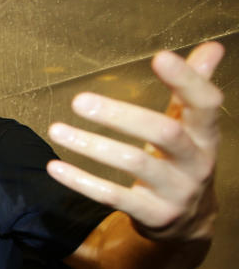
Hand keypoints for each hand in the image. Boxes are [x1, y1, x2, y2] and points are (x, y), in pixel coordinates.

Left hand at [47, 42, 224, 242]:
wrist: (189, 221)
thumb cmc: (182, 160)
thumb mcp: (192, 127)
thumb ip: (194, 88)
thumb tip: (212, 47)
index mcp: (206, 136)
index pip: (205, 104)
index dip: (187, 81)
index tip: (160, 57)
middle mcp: (196, 163)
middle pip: (165, 133)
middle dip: (121, 115)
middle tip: (79, 101)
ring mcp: (176, 192)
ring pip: (134, 164)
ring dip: (92, 146)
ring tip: (57, 130)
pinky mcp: (153, 215)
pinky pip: (113, 197)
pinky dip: (82, 182)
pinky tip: (55, 167)